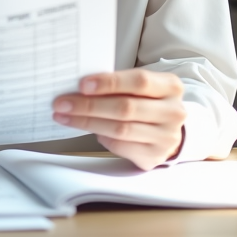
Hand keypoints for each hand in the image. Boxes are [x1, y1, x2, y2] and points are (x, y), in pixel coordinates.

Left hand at [52, 69, 185, 169]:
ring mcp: (166, 136)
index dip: (109, 83)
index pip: (139, 81)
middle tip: (63, 103)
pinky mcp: (154, 155)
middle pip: (126, 107)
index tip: (82, 85)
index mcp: (170, 86)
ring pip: (120, 129)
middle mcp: (173, 111)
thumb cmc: (147, 102)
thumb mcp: (142, 87)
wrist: (169, 130)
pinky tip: (90, 130)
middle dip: (89, 105)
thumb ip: (119, 84)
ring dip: (88, 122)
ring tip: (65, 116)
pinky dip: (102, 137)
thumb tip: (81, 87)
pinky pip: (121, 146)